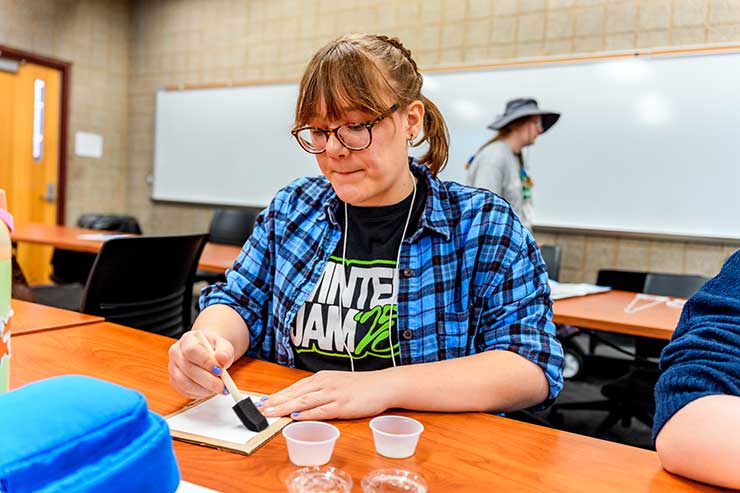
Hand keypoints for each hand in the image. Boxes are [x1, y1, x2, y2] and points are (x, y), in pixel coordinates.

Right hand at [168, 330, 234, 399]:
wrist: (207, 352)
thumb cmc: (213, 348)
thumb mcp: (223, 344)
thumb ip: (225, 351)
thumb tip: (223, 358)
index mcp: (187, 340)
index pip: (191, 351)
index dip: (206, 362)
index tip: (220, 370)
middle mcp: (176, 353)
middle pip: (188, 369)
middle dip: (208, 380)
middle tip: (223, 385)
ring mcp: (173, 368)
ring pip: (185, 383)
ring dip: (205, 389)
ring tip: (218, 388)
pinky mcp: (174, 382)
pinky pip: (185, 391)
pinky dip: (200, 393)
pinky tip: (210, 390)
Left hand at [259, 370, 395, 419]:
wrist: (383, 385)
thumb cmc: (360, 385)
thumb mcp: (336, 382)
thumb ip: (319, 390)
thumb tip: (301, 401)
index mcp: (322, 378)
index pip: (295, 387)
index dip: (278, 395)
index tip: (263, 401)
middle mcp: (325, 383)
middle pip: (295, 393)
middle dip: (276, 402)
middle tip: (260, 409)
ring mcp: (333, 394)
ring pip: (304, 401)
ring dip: (285, 407)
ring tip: (271, 413)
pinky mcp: (343, 405)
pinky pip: (321, 410)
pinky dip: (306, 414)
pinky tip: (295, 418)